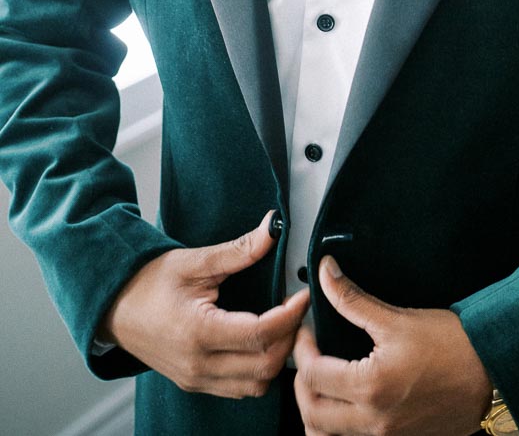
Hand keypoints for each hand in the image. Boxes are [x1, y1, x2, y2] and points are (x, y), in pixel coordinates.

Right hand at [100, 211, 306, 397]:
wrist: (115, 308)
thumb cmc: (149, 283)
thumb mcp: (194, 261)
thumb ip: (238, 250)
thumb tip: (272, 229)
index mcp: (198, 332)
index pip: (259, 334)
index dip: (290, 315)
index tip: (303, 295)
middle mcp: (198, 364)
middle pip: (264, 364)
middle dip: (290, 336)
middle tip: (298, 308)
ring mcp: (197, 380)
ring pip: (256, 384)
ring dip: (277, 357)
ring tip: (283, 325)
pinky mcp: (197, 384)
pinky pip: (240, 389)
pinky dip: (260, 370)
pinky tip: (263, 342)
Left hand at [293, 257, 492, 435]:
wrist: (492, 371)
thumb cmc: (453, 345)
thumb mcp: (397, 318)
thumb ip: (353, 300)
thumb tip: (327, 274)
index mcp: (370, 388)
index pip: (311, 375)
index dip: (301, 348)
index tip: (307, 332)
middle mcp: (373, 421)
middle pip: (311, 413)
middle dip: (302, 382)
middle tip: (311, 355)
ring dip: (316, 411)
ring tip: (325, 381)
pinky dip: (339, 427)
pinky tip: (348, 401)